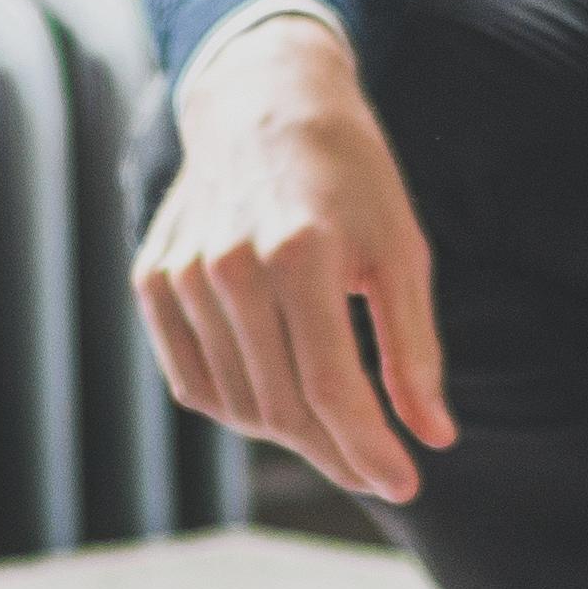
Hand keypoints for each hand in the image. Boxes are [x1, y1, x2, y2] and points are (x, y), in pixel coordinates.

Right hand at [134, 14, 450, 508]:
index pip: (331, 387)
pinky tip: (277, 391)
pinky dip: (238, 406)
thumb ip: (414, 349)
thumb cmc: (351, 179)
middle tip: (377, 468)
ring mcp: (181, 276)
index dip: (369, 449)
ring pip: (237, 406)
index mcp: (300, 253)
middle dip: (338, 453)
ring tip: (334, 421)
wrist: (265, 103)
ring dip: (292, 433)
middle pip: (282, 407)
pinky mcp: (153, 282)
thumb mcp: (403, 252)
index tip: (405, 485)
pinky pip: (194, 383)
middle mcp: (229, 266)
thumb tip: (434, 439)